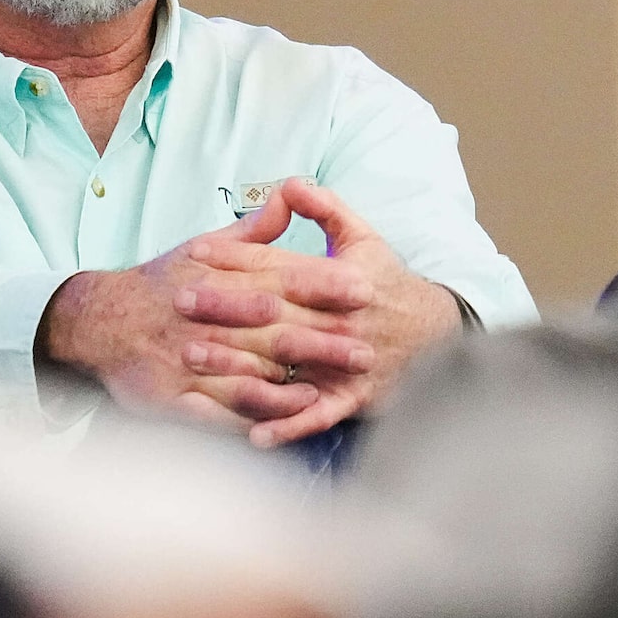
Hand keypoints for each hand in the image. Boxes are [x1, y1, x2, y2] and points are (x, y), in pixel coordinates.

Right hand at [37, 212, 371, 431]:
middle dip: (321, 341)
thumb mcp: (202, 248)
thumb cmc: (162, 284)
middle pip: (271, 330)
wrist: (99, 322)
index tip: (363, 289)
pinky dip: (252, 415)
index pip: (278, 279)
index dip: (323, 286)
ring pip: (247, 374)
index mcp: (215, 277)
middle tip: (365, 350)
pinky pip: (218, 410)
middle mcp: (203, 318)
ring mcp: (185, 360)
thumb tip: (290, 194)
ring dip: (291, 383)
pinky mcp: (172, 397)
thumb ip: (252, 231)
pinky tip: (283, 417)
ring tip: (332, 388)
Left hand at [179, 179, 464, 448]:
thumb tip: (290, 182)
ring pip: (287, 361)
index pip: (280, 264)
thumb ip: (326, 208)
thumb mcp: (363, 238)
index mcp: (342, 277)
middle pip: (275, 311)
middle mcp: (342, 318)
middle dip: (225, 306)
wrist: (438, 336)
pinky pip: (318, 414)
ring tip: (193, 359)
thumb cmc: (388, 284)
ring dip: (240, 362)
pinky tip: (253, 435)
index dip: (236, 257)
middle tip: (179, 300)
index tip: (194, 253)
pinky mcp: (355, 397)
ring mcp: (347, 360)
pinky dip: (287, 425)